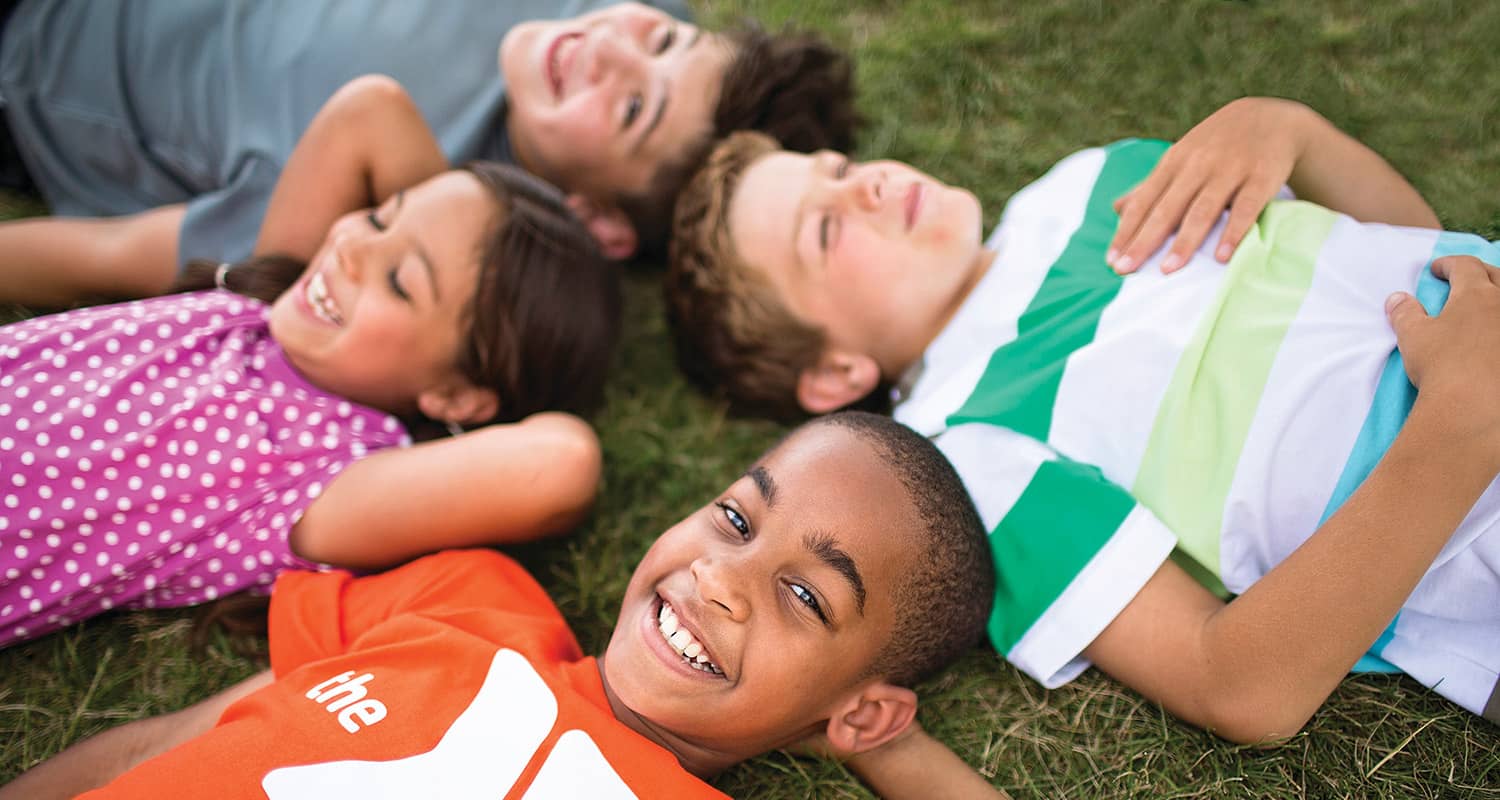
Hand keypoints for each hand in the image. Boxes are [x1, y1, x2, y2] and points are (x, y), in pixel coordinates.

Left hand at [1108, 97, 1309, 274]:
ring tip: (1168, 270)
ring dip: (1185, 241)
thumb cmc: (1216, 146)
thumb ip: (1152, 186)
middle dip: (1144, 240)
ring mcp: (1230, 170)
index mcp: (1174, 162)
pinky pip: (1245, 208)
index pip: (1144, 201)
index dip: (1127, 231)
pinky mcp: (1261, 177)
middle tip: (1125, 270)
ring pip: (1203, 210)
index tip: (1111, 260)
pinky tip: (1222, 257)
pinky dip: (1233, 232)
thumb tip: (1116, 209)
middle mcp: (1198, 165)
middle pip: (1167, 208)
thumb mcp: (1181, 158)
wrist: (1272, 118)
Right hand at [1387, 255, 1499, 462]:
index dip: (1449, 265)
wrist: (1476, 410)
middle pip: (1498, 276)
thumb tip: (1397, 299)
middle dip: (1482, 273)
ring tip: (1488, 307)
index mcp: (1476, 294)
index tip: (1437, 270)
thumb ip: (1405, 314)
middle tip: (1468, 280)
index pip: (1465, 267)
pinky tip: (1494, 338)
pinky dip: (1499, 328)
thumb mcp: (1414, 338)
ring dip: (1497, 299)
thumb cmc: (1442, 367)